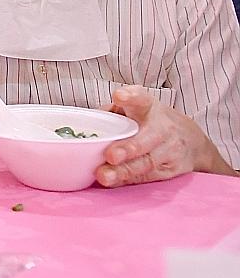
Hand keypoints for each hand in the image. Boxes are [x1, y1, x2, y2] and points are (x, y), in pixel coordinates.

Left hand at [96, 86, 230, 186]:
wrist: (191, 140)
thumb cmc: (151, 121)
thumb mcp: (135, 108)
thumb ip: (112, 112)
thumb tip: (86, 124)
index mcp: (149, 107)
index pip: (141, 99)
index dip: (131, 97)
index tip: (119, 96)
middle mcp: (163, 128)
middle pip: (147, 138)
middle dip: (129, 148)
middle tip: (111, 155)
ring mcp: (170, 150)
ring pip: (146, 162)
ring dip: (124, 171)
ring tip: (104, 175)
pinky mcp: (172, 170)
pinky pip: (148, 176)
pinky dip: (129, 180)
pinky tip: (114, 181)